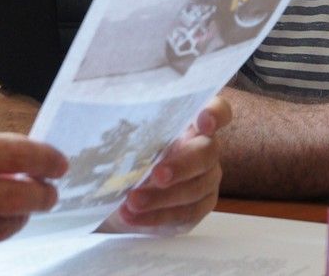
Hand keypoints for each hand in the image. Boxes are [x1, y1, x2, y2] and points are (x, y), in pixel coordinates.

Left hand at [101, 96, 231, 234]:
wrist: (125, 199)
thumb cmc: (128, 160)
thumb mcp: (126, 144)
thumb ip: (130, 136)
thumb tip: (111, 131)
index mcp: (190, 124)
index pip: (218, 110)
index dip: (215, 114)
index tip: (203, 122)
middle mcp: (205, 148)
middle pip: (207, 153)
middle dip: (181, 166)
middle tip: (157, 176)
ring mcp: (207, 178)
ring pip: (196, 188)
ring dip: (162, 197)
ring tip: (131, 202)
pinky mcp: (201, 206)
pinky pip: (186, 213)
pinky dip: (157, 216)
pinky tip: (132, 217)